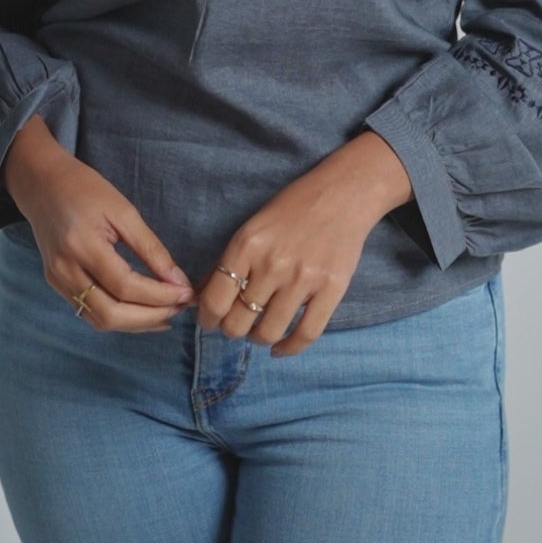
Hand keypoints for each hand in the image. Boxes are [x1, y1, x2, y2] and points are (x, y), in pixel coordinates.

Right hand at [4, 121, 195, 333]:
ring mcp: (58, 281)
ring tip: (167, 312)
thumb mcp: (123, 210)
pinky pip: (90, 312)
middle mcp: (65, 270)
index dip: (159, 295)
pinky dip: (119, 318)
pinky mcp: (57, 285)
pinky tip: (142, 311)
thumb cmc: (85, 189)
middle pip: (111, 314)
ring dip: (136, 324)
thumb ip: (150, 247)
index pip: (125, 286)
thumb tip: (178, 280)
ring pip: (100, 320)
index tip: (187, 293)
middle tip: (180, 307)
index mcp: (82, 245)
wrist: (42, 184)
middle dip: (151, 317)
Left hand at [194, 147, 392, 356]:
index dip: (207, 320)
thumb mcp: (251, 228)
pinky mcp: (331, 290)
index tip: (210, 322)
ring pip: (269, 333)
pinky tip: (280, 348)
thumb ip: (226, 263)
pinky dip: (289, 348)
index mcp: (246, 245)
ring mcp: (303, 279)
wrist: (342, 194)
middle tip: (237, 324)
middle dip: (232, 330)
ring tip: (260, 331)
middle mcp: (272, 264)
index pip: (215, 301)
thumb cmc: (292, 208)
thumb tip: (199, 298)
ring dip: (259, 339)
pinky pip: (306, 334)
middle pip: (238, 322)